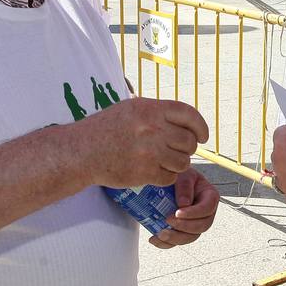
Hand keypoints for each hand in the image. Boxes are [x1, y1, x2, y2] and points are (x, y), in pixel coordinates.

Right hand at [75, 97, 208, 187]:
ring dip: (177, 164)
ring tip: (164, 162)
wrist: (81, 152)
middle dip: (187, 148)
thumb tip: (187, 119)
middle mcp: (152, 128)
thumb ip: (158, 112)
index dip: (200, 126)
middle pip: (189, 142)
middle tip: (176, 151)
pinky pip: (170, 177)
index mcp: (150, 109)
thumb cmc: (106, 129)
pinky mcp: (145, 172)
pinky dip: (166, 177)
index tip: (203, 135)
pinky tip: (154, 172)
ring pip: (183, 162)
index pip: (189, 114)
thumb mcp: (130, 108)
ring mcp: (149, 151)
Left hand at [149, 165, 219, 248]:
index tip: (177, 212)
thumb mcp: (183, 174)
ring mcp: (195, 223)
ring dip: (176, 238)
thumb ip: (184, 186)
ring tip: (160, 234)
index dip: (194, 213)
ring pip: (191, 237)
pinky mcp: (183, 230)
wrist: (168, 179)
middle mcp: (206, 212)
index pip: (207, 208)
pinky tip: (154, 239)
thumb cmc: (179, 175)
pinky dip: (166, 244)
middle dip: (184, 227)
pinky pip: (178, 241)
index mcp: (210, 197)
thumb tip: (183, 204)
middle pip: (202, 226)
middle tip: (167, 221)